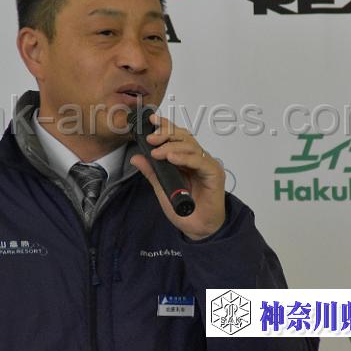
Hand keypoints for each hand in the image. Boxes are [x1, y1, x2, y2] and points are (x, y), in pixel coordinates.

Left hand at [130, 113, 225, 239]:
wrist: (199, 229)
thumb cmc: (184, 209)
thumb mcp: (162, 189)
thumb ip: (152, 172)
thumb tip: (136, 157)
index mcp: (186, 159)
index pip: (176, 136)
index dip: (165, 126)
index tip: (151, 120)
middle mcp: (197, 159)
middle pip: (184, 137)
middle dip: (166, 134)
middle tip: (152, 139)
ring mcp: (206, 165)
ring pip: (191, 146)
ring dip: (172, 147)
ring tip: (158, 153)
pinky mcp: (214, 173)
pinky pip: (199, 161)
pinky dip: (185, 158)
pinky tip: (172, 159)